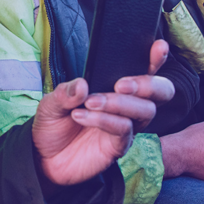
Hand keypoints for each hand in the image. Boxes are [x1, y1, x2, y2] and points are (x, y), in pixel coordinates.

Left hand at [32, 40, 174, 185]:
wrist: (44, 157)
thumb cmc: (53, 124)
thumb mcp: (51, 103)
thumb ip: (65, 92)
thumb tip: (83, 84)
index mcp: (113, 87)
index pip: (143, 70)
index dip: (155, 58)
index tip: (159, 46)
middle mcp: (126, 105)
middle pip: (159, 92)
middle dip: (146, 84)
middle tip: (120, 84)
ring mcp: (126, 126)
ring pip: (144, 110)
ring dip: (118, 103)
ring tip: (90, 103)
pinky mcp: (119, 146)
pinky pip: (124, 130)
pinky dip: (104, 120)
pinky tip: (82, 116)